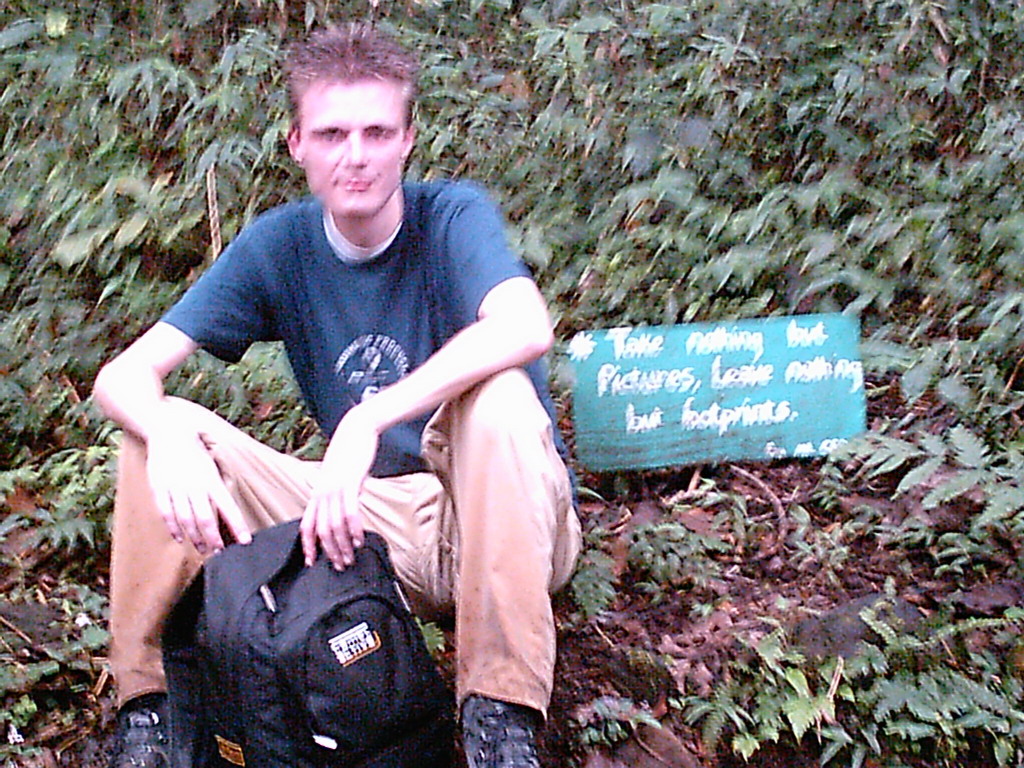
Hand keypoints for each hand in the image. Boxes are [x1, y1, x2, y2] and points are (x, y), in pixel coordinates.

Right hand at [145, 426, 250, 553]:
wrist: (168, 432)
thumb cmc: (195, 452)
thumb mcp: (212, 467)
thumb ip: (217, 489)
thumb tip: (227, 512)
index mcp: (211, 479)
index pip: (228, 507)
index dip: (237, 526)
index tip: (245, 541)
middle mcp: (194, 485)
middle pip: (206, 519)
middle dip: (214, 539)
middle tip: (219, 552)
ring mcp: (175, 488)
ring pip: (186, 520)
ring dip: (195, 538)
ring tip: (203, 549)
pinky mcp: (159, 489)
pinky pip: (166, 514)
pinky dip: (173, 529)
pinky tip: (180, 538)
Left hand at [300, 407, 379, 568]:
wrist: (356, 430)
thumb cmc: (349, 453)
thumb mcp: (339, 478)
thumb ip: (339, 496)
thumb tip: (345, 515)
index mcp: (317, 493)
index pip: (306, 525)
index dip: (307, 546)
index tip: (311, 563)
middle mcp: (322, 493)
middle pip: (321, 531)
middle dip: (330, 552)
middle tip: (340, 565)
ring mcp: (335, 489)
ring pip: (334, 526)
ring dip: (342, 546)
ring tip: (351, 557)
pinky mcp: (350, 484)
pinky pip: (350, 513)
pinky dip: (354, 530)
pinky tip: (359, 540)